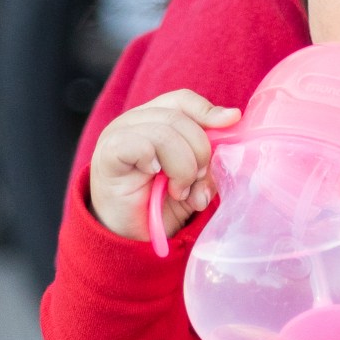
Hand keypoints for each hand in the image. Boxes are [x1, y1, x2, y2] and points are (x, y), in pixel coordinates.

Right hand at [86, 90, 237, 239]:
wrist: (128, 239)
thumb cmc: (158, 207)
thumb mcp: (193, 181)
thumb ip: (208, 160)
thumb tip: (230, 136)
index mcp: (155, 120)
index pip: (183, 100)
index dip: (208, 111)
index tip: (232, 122)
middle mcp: (135, 121)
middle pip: (179, 117)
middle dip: (199, 152)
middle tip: (196, 182)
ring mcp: (118, 133)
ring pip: (164, 133)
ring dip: (181, 167)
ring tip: (179, 191)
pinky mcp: (107, 152)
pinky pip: (139, 144)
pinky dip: (154, 162)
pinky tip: (153, 177)